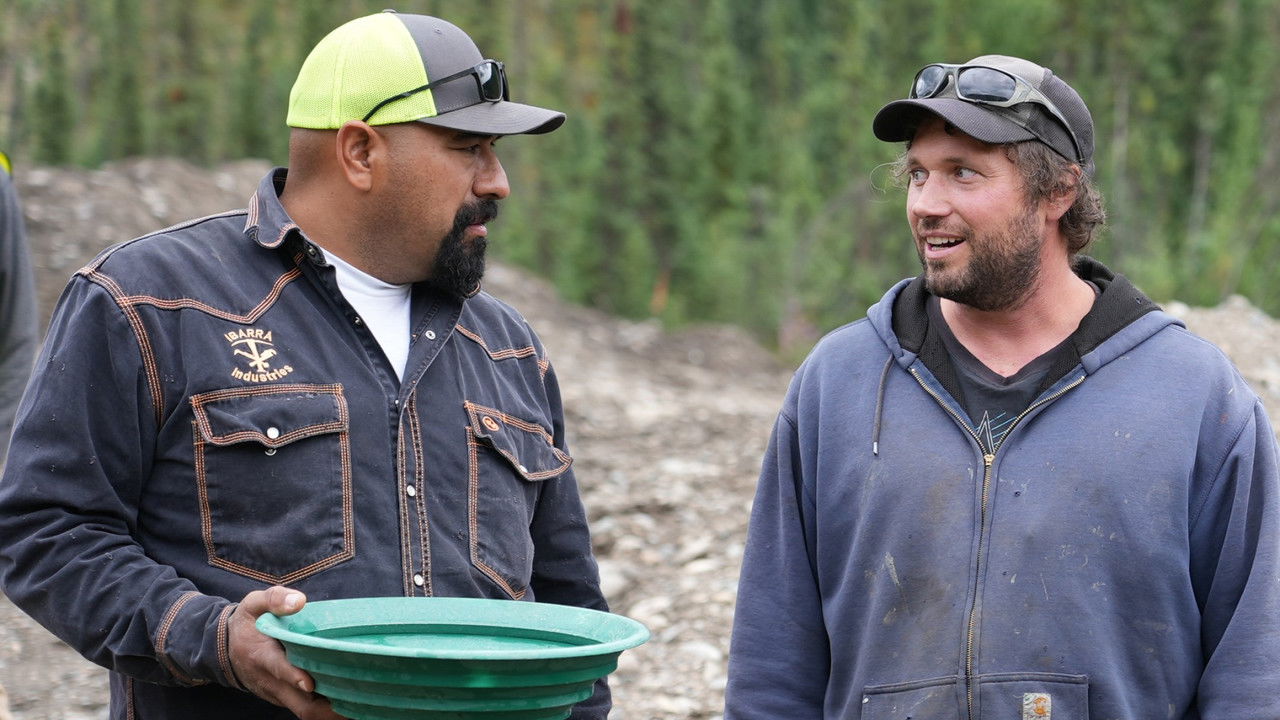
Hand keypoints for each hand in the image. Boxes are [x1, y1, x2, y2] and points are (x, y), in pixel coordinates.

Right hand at [228, 585, 344, 719]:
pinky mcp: (284, 698)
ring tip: (361, 702)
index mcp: (263, 655)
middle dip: (327, 708)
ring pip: (306, 710)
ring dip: (331, 710)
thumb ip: (274, 599)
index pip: (279, 670)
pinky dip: (325, 707)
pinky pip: (305, 708)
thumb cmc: (247, 623)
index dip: (295, 677)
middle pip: (300, 704)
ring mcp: (278, 693)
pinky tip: (349, 698)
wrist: (225, 648)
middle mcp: (271, 681)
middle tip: (357, 699)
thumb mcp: (253, 603)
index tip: (311, 682)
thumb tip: (299, 601)